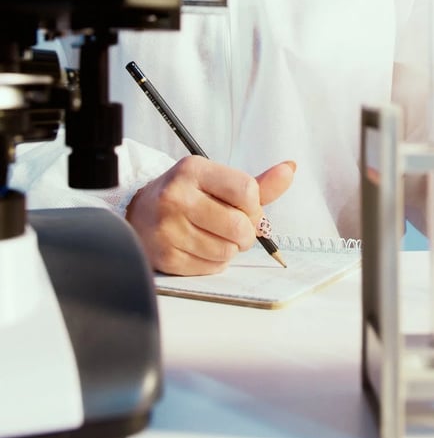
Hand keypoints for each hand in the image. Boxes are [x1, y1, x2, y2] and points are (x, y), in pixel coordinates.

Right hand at [125, 157, 294, 274]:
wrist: (140, 213)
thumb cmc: (187, 196)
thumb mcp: (217, 181)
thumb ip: (257, 183)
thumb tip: (290, 169)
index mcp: (194, 169)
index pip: (247, 190)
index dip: (255, 206)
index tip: (246, 208)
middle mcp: (177, 196)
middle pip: (240, 225)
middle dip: (246, 232)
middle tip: (234, 227)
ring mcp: (168, 227)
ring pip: (227, 251)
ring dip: (230, 248)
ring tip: (215, 236)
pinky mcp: (165, 256)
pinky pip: (211, 268)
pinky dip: (214, 262)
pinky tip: (201, 247)